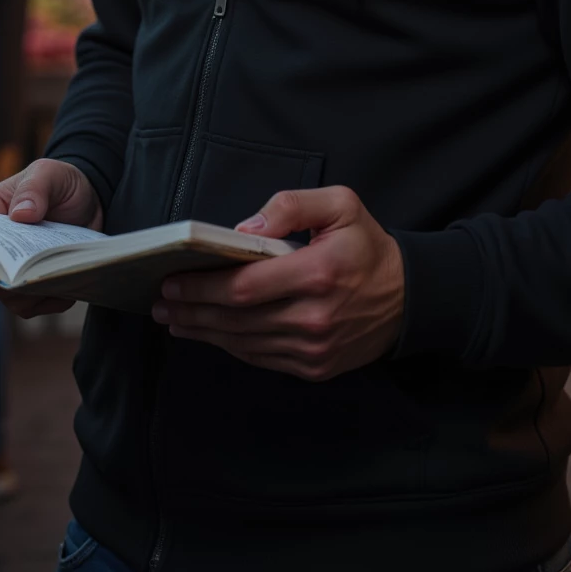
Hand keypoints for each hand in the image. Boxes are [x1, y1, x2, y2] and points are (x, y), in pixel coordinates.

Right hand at [0, 159, 103, 317]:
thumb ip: (35, 188)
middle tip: (31, 274)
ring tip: (53, 281)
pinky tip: (66, 292)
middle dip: (5, 279)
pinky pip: (29, 306)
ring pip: (4, 297)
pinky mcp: (31, 285)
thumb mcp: (50, 173)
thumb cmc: (59, 182)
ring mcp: (11, 269)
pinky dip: (47, 303)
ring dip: (26, 295)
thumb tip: (20, 215)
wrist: (88, 200)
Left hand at [152, 186, 404, 379]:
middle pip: (236, 319)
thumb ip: (290, 206)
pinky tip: (211, 334)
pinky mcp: (315, 367)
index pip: (244, 286)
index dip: (202, 288)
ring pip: (244, 342)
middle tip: (161, 304)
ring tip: (175, 319)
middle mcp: (314, 316)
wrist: (409, 299)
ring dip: (204, 332)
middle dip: (192, 311)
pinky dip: (232, 346)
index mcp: (317, 272)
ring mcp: (314, 348)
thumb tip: (243, 230)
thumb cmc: (367, 245)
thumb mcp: (340, 204)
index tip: (171, 282)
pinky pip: (261, 358)